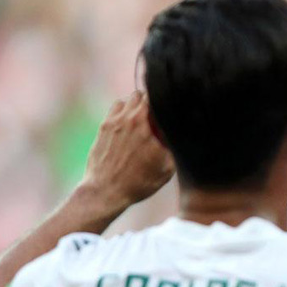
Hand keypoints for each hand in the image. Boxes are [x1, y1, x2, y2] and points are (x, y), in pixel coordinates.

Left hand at [80, 91, 174, 210]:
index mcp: (144, 122)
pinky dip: (123, 112)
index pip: (156, 97)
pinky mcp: (103, 128)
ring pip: (127, 100)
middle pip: (141, 95)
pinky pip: (115, 110)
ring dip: (136, 106)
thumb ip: (174, 143)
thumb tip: (183, 132)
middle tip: (157, 119)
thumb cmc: (139, 181)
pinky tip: (128, 127)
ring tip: (142, 122)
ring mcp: (112, 121)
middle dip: (151, 103)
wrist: (106, 192)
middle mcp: (127, 117)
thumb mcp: (167, 165)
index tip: (171, 111)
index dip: (166, 101)